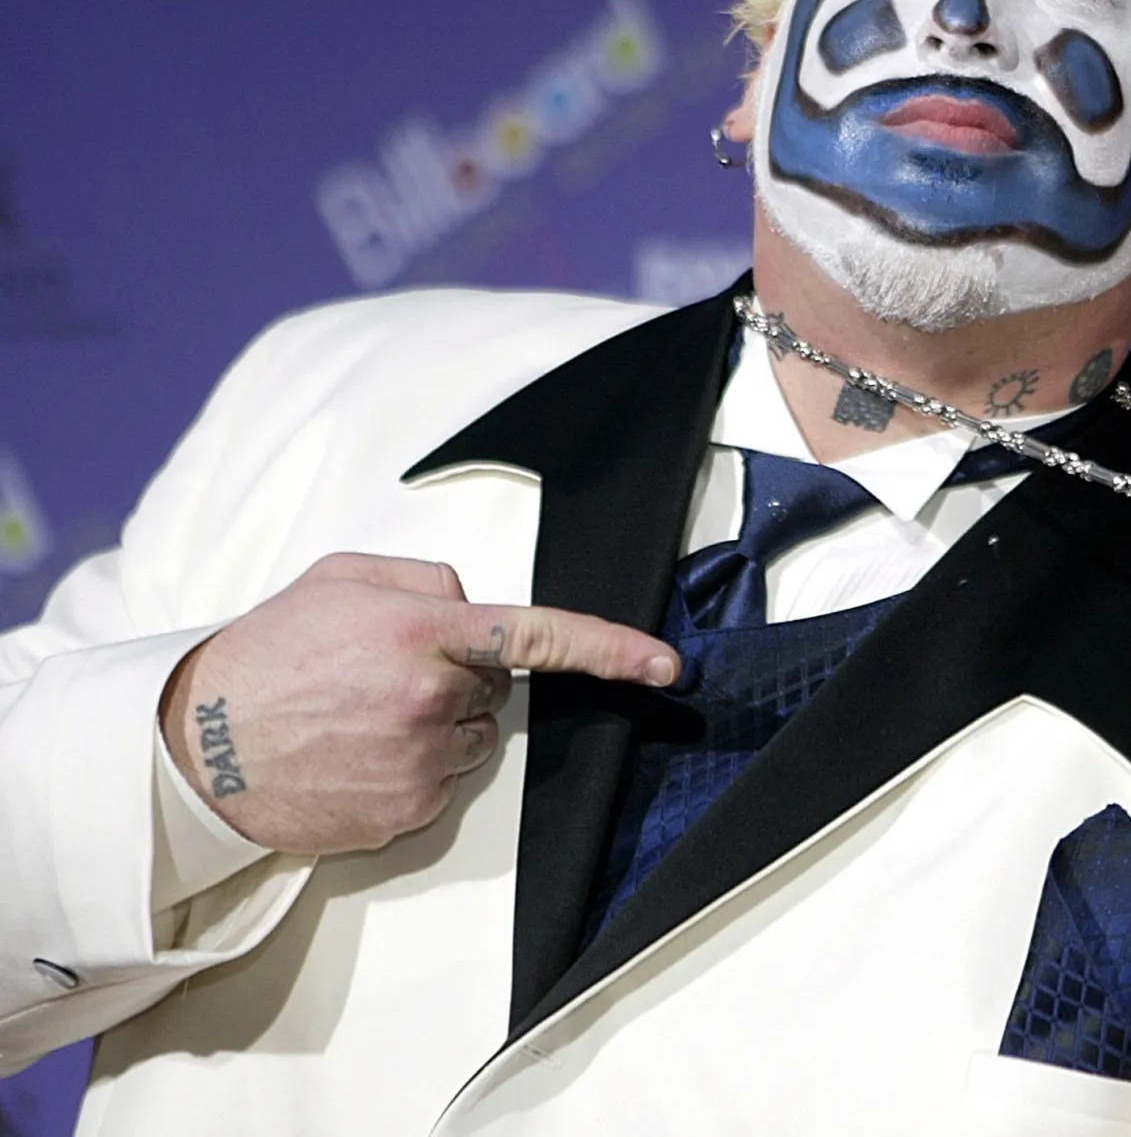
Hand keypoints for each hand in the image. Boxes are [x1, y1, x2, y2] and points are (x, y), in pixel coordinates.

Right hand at [159, 553, 678, 855]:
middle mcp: (432, 701)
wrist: (197, 744)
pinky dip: (411, 772)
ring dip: (437, 729)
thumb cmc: (268, 653)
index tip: (666, 667)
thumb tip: (476, 605)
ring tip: (357, 720)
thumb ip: (429, 581)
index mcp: (422, 633)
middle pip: (496, 691)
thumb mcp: (342, 581)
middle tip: (380, 678)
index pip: (540, 638)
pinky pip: (440, 786)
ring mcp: (421, 764)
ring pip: (472, 741)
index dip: (612, 651)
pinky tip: (353, 758)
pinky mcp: (405, 814)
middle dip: (459, 681)